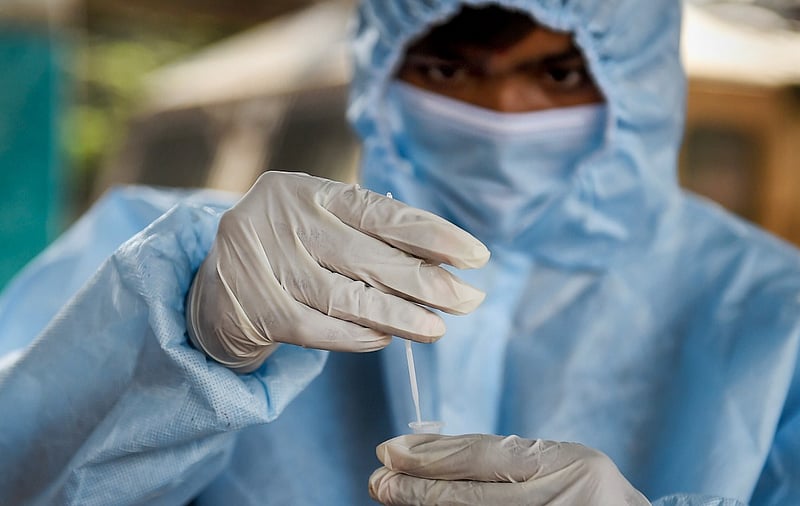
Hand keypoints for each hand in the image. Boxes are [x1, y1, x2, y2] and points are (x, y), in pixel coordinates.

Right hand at [187, 172, 489, 371]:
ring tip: (438, 329)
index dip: (432, 235)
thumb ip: (367, 233)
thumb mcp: (318, 225)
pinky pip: (320, 329)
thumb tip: (444, 260)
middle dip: (428, 282)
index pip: (380, 212)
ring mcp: (262, 263)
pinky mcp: (253, 308)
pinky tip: (387, 338)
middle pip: (370, 256)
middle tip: (470, 300)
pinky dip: (359, 336)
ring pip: (348, 297)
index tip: (476, 256)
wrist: (212, 289)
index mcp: (305, 190)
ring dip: (401, 317)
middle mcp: (280, 219)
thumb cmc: (286, 251)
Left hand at [369, 434, 649, 505]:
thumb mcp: (556, 462)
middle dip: (416, 489)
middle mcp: (557, 500)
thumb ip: (503, 457)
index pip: (484, 459)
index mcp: (565, 466)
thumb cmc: (586, 492)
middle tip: (378, 480)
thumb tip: (425, 453)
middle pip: (470, 498)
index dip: (432, 455)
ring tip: (391, 496)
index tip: (389, 450)